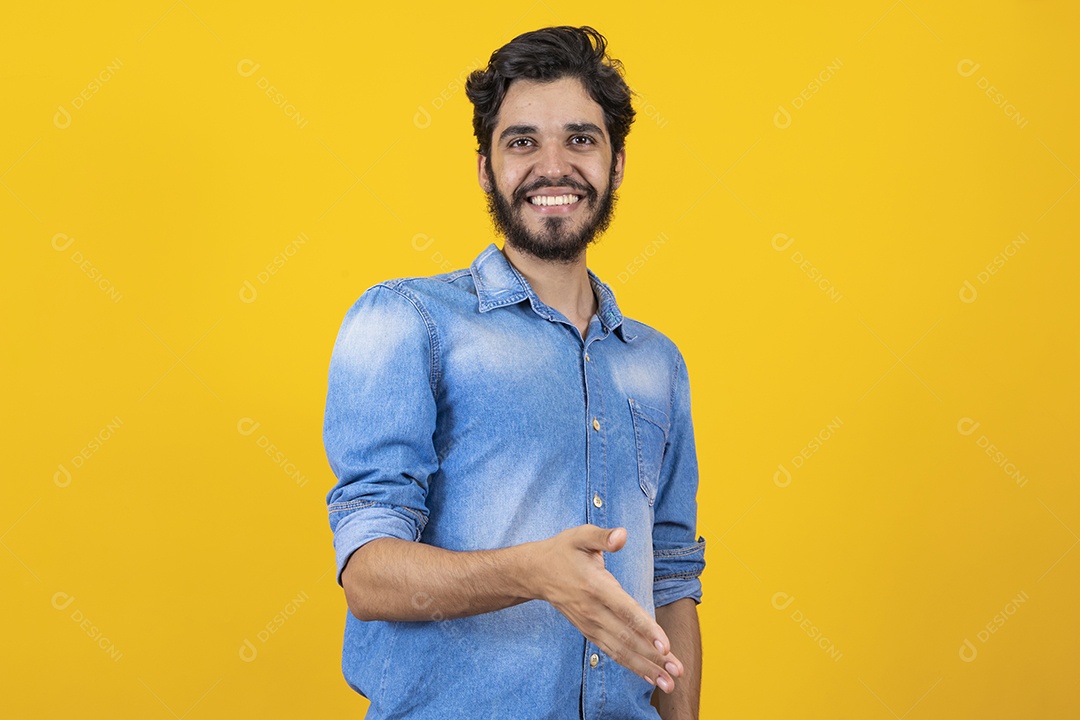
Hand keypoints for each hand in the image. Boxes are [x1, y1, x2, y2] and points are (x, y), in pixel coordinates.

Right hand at [529, 524, 683, 691]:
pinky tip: (649, 677)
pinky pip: (612, 652)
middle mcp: (593, 610)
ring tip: (669, 684)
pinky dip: (631, 666)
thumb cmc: (562, 551)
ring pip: (621, 651)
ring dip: (646, 669)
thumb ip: (602, 536)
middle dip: (654, 657)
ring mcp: (590, 624)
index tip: (665, 646)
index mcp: (596, 586)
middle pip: (627, 638)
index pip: (624, 610)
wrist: (535, 573)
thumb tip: (622, 535)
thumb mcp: (580, 536)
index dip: (646, 628)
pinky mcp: (589, 632)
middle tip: (678, 672)